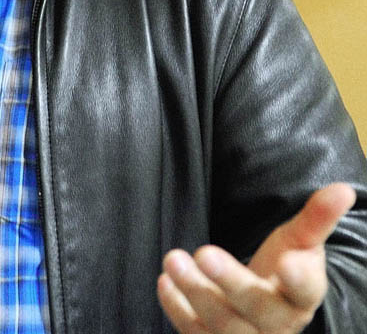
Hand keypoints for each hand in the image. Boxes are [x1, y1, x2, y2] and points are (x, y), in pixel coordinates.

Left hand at [157, 183, 355, 332]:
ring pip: (222, 325)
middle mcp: (277, 324)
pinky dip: (177, 311)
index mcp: (302, 296)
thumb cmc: (284, 268)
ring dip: (195, 292)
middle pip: (256, 307)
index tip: (289, 263)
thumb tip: (344, 188)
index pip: (306, 290)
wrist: (266, 308)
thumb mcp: (300, 242)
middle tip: (204, 252)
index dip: (300, 279)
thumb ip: (317, 216)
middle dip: (230, 281)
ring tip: (172, 259)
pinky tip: (164, 283)